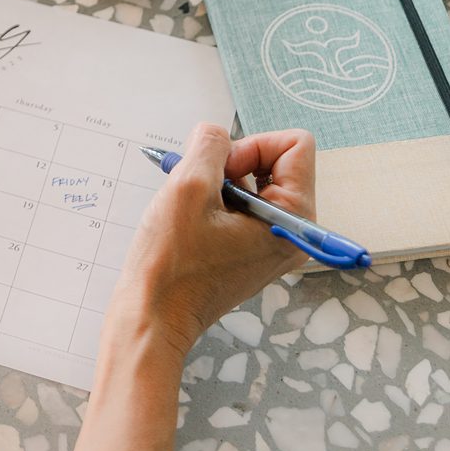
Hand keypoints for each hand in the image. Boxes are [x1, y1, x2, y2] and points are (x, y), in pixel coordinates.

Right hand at [104, 122, 317, 363]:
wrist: (153, 316)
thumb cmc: (171, 263)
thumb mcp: (189, 186)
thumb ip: (210, 145)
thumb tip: (216, 134)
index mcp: (294, 220)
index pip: (296, 146)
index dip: (254, 144)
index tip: (221, 170)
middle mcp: (293, 234)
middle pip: (276, 162)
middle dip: (234, 163)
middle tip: (201, 188)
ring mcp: (273, 245)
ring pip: (255, 182)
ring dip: (220, 183)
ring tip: (191, 207)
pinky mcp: (252, 252)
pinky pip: (243, 206)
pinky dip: (216, 201)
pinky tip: (191, 220)